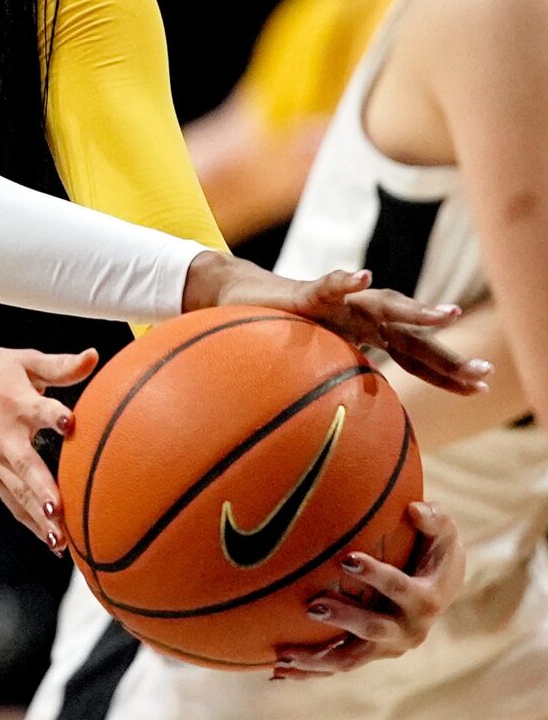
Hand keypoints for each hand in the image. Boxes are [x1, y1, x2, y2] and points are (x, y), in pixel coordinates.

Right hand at [0, 336, 94, 548]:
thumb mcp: (22, 361)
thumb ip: (60, 366)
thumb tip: (94, 357)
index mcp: (16, 401)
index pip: (37, 409)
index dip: (55, 416)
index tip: (70, 424)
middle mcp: (3, 434)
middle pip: (25, 465)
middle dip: (42, 489)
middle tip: (58, 511)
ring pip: (18, 492)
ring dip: (38, 518)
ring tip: (61, 541)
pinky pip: (11, 500)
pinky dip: (29, 521)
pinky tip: (51, 541)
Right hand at [183, 254, 489, 394]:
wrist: (237, 293)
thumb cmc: (276, 331)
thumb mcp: (312, 366)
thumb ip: (334, 390)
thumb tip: (350, 443)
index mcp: (364, 336)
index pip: (414, 355)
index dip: (446, 370)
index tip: (482, 388)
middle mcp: (358, 317)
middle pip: (411, 335)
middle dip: (447, 353)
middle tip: (482, 372)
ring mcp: (335, 304)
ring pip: (382, 305)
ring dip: (415, 311)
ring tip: (446, 316)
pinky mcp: (303, 294)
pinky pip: (325, 287)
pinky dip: (344, 281)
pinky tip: (361, 277)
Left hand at [271, 500, 463, 678]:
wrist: (440, 584)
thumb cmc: (435, 547)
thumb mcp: (443, 531)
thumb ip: (434, 519)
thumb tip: (415, 509)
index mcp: (426, 599)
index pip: (401, 589)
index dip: (377, 576)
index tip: (348, 559)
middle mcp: (409, 629)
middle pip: (374, 629)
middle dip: (345, 618)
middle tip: (312, 606)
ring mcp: (386, 646)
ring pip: (350, 659)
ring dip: (318, 659)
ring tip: (283, 656)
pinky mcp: (368, 653)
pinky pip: (337, 664)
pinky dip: (310, 671)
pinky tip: (277, 672)